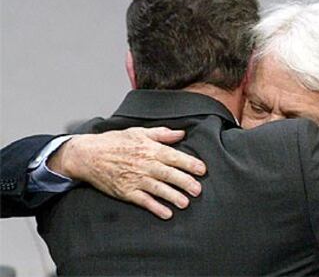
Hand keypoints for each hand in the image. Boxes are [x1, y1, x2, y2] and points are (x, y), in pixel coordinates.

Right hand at [47, 127, 205, 218]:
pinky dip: (155, 208)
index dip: (190, 163)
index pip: (174, 157)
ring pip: (159, 189)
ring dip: (173, 196)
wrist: (88, 155)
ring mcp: (135, 179)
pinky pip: (144, 201)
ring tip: (185, 203)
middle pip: (169, 174)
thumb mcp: (139, 132)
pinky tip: (166, 213)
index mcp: (150, 149)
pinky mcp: (126, 191)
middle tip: (198, 190)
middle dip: (186, 182)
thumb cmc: (114, 142)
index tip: (202, 169)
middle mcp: (145, 164)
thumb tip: (181, 133)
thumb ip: (162, 134)